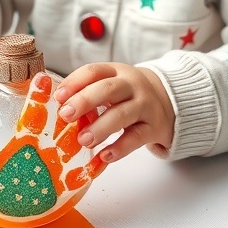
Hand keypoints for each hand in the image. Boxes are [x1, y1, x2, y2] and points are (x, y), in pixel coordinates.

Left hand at [54, 63, 174, 163]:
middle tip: (66, 116)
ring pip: (122, 114)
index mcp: (116, 71)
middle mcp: (131, 85)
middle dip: (85, 101)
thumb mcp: (112, 85)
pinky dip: (120, 148)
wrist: (169, 101)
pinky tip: (105, 156)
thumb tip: (58, 108)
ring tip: (83, 140)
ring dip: (100, 127)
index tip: (58, 97)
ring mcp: (145, 105)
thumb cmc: (128, 95)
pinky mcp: (153, 127)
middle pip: (108, 89)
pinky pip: (136, 138)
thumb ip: (89, 93)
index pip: (93, 71)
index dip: (74, 82)